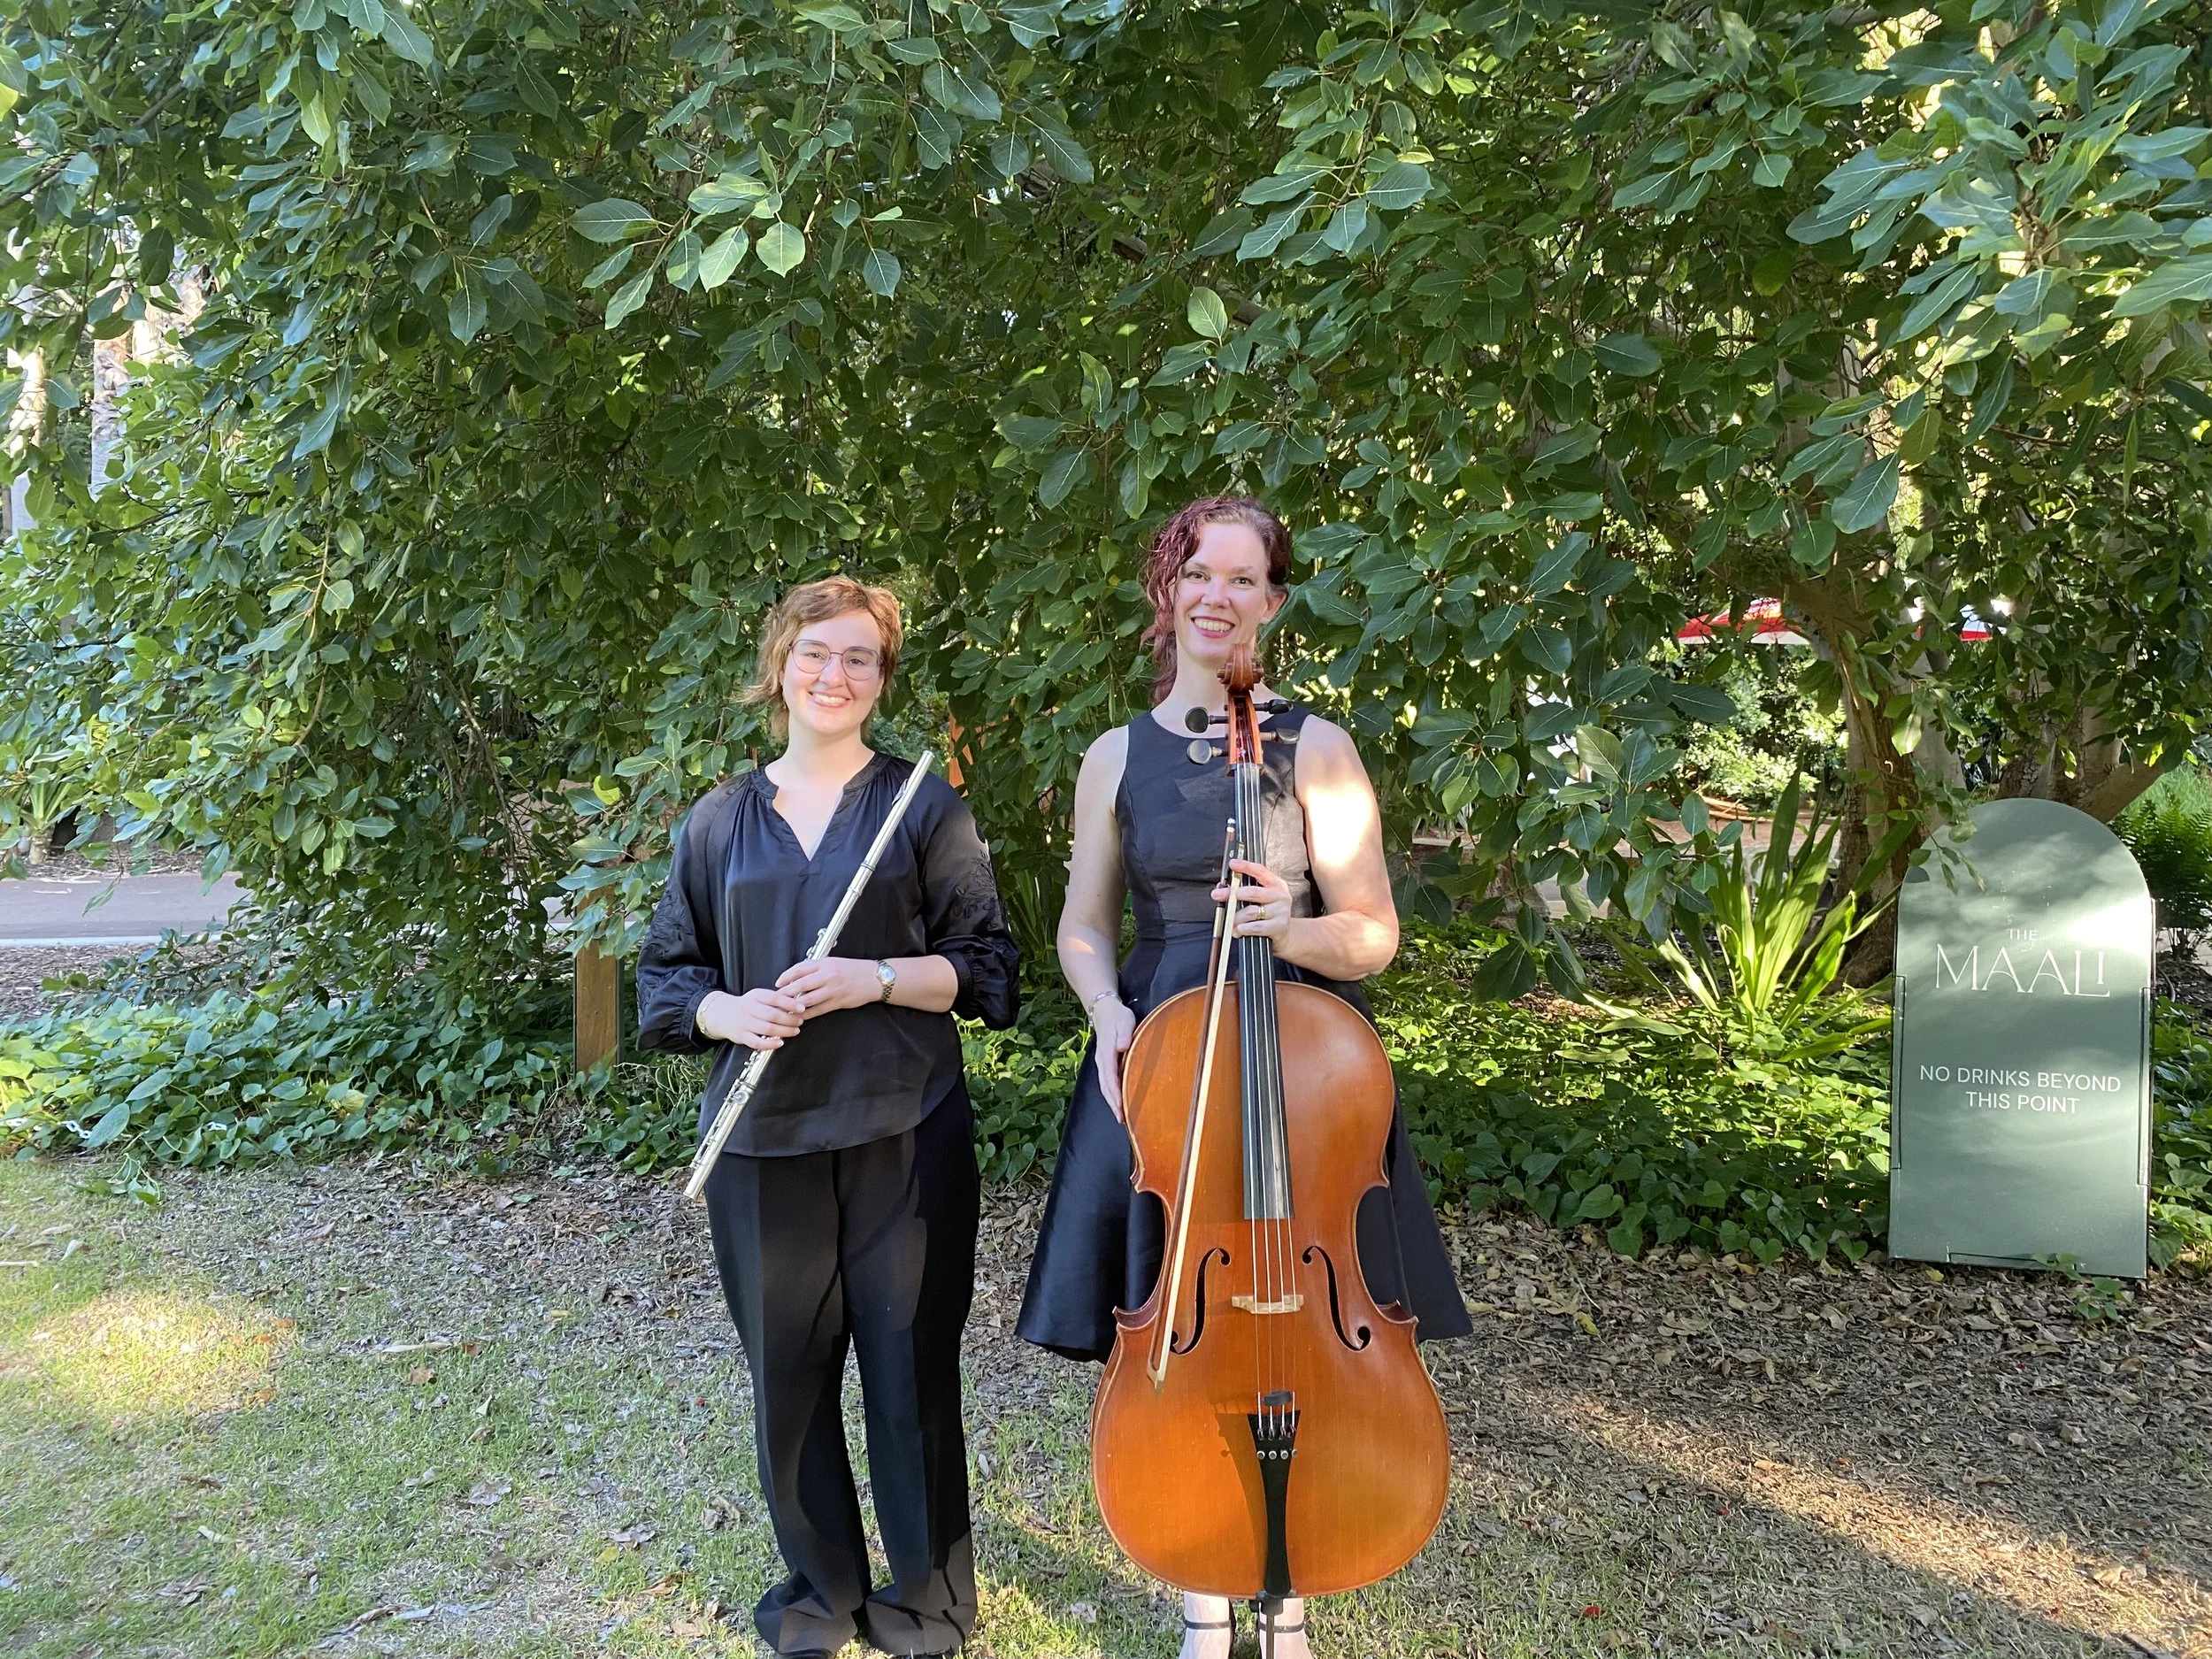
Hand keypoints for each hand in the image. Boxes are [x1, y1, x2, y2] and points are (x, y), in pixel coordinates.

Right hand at [696, 986, 802, 1051]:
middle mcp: (749, 1009)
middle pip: (772, 1015)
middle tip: (800, 1021)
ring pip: (767, 1029)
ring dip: (784, 1031)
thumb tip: (798, 1003)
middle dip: (789, 1019)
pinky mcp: (742, 1036)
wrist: (722, 1014)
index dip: (790, 1003)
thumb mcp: (758, 997)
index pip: (774, 998)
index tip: (802, 1008)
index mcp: (755, 996)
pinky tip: (780, 1043)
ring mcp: (744, 1023)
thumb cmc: (748, 1006)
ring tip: (795, 1030)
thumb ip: (775, 1000)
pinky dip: (770, 1044)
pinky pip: (757, 1043)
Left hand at [775, 956, 881, 1017]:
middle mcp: (828, 975)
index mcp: (825, 963)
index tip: (778, 983)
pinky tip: (800, 1016)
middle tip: (776, 999)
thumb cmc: (853, 969)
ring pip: (807, 999)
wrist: (873, 978)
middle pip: (800, 985)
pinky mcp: (838, 1002)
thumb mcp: (834, 962)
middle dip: (786, 993)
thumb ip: (816, 968)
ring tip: (785, 1009)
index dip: (786, 977)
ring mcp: (833, 990)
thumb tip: (796, 977)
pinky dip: (807, 1014)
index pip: (800, 969)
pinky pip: (818, 1010)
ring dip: (794, 1005)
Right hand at [1089, 995, 1136, 1120]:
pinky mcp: (1104, 1063)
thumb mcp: (1124, 1020)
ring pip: (1104, 1086)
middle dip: (1113, 1103)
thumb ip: (1124, 1034)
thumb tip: (1122, 1047)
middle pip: (1105, 1085)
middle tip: (1122, 1119)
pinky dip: (1111, 1094)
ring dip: (1111, 1101)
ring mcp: (1101, 1062)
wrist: (1103, 1010)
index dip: (1115, 1092)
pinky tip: (1118, 1102)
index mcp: (1107, 1051)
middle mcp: (1101, 1060)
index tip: (1121, 1106)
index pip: (1110, 1075)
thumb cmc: (1117, 1016)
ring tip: (1120, 1117)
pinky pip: (1106, 1082)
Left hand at [1212, 858, 1293, 941]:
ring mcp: (1281, 911)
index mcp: (1276, 884)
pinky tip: (1237, 930)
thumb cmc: (1268, 914)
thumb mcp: (1261, 899)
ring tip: (1230, 921)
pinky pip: (1255, 927)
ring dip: (1236, 917)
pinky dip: (1242, 929)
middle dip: (1231, 894)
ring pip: (1251, 911)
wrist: (1284, 934)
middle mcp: (1280, 895)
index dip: (1245, 866)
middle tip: (1218, 895)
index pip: (1260, 871)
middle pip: (1252, 892)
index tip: (1233, 864)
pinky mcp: (1279, 926)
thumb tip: (1222, 888)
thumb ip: (1245, 890)